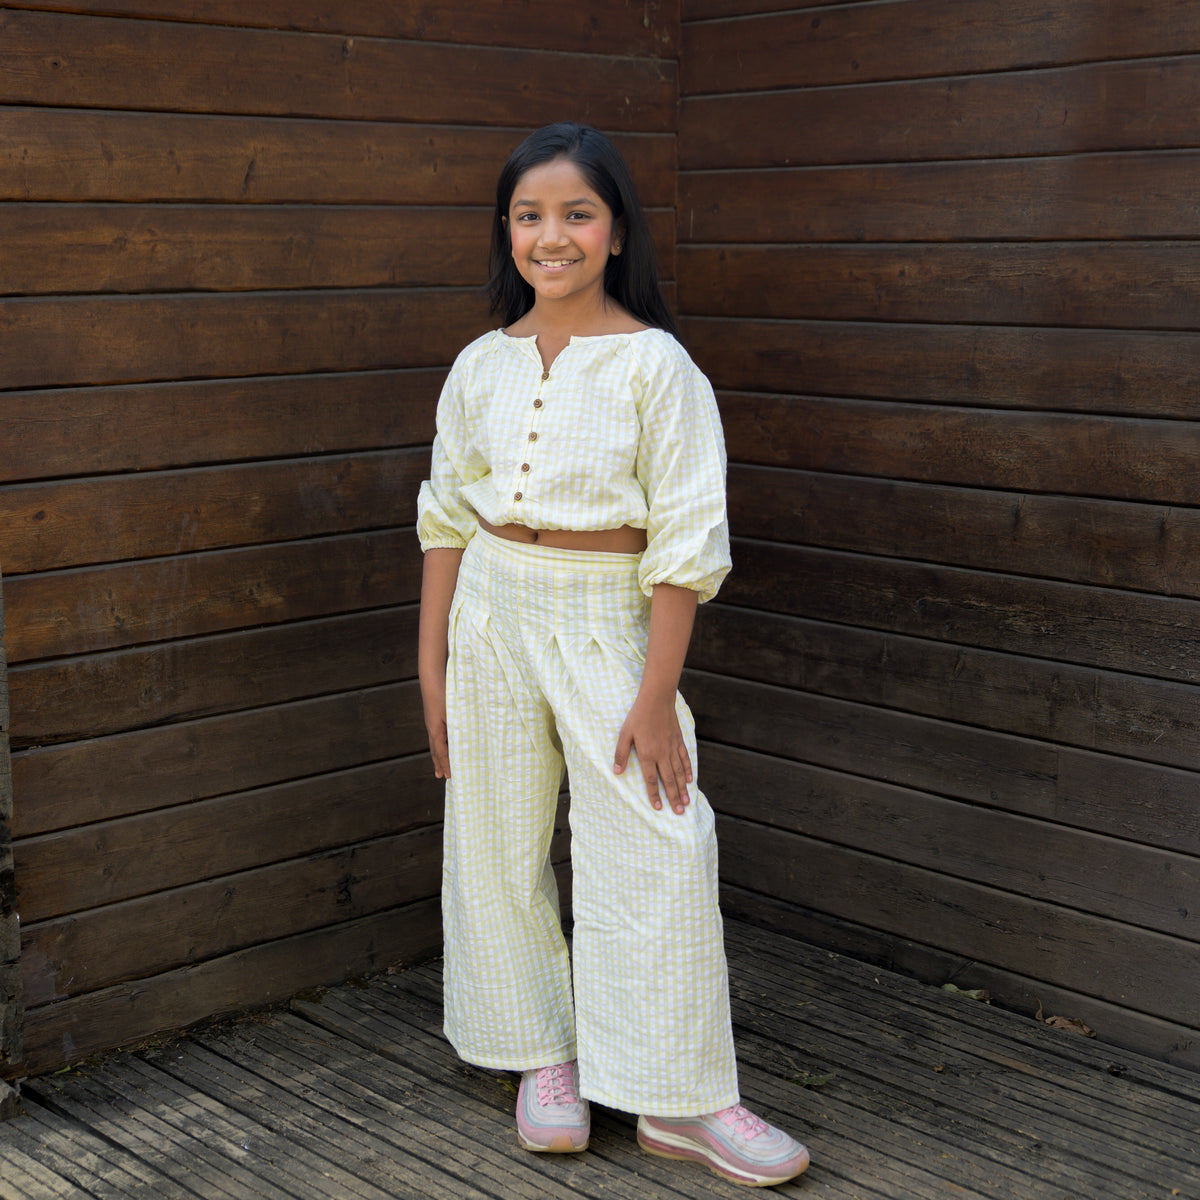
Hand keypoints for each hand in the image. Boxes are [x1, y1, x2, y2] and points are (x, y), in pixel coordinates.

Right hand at [422, 680, 451, 779]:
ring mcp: (432, 721)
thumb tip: (468, 740)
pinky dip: (441, 743)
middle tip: (440, 776)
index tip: (450, 777)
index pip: (441, 752)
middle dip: (439, 763)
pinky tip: (444, 741)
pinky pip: (438, 734)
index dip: (446, 765)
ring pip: (435, 743)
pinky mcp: (435, 715)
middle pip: (435, 750)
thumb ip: (460, 726)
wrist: (432, 676)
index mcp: (436, 730)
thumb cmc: (444, 693)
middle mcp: (432, 728)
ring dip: (438, 754)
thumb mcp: (454, 711)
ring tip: (439, 764)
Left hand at [613, 694, 692, 814]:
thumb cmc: (638, 716)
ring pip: (679, 773)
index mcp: (647, 754)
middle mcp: (662, 754)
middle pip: (668, 780)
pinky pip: (685, 759)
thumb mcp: (624, 734)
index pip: (651, 780)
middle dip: (673, 798)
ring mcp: (672, 748)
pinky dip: (688, 770)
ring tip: (686, 802)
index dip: (654, 795)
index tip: (658, 808)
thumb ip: (621, 754)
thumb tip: (616, 772)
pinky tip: (690, 780)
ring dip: (682, 789)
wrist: (656, 699)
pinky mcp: (679, 741)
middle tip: (679, 813)